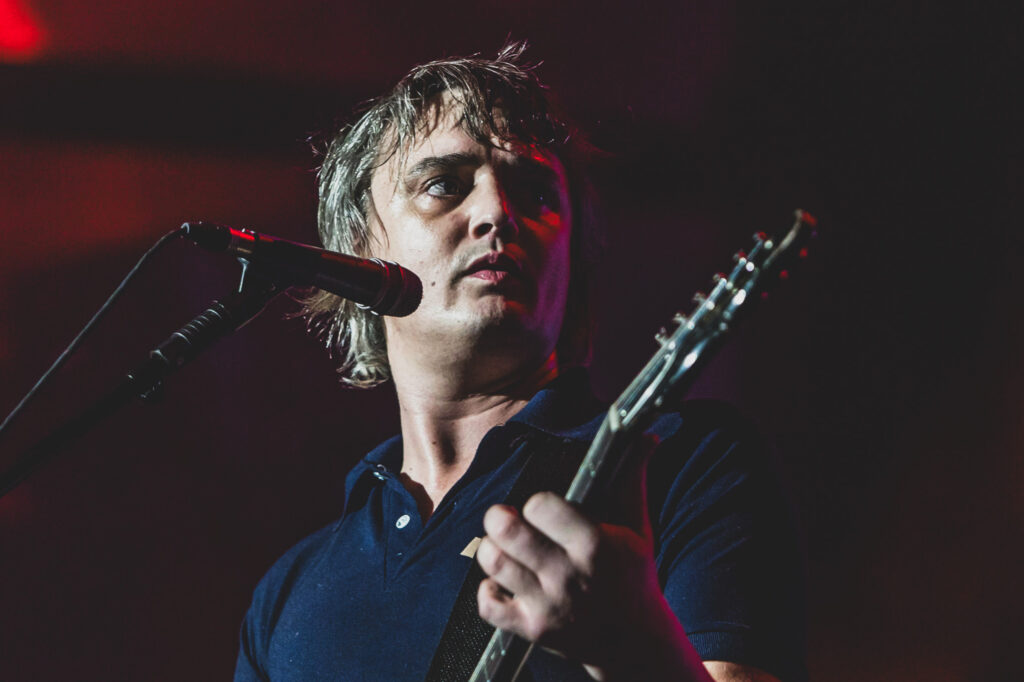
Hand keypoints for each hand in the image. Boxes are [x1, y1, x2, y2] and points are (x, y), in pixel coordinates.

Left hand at [475, 438, 712, 680]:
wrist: (635, 642)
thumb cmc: (632, 576)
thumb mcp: (637, 528)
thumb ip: (633, 478)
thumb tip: (647, 436)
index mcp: (595, 545)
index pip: (541, 506)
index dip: (536, 502)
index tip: (542, 508)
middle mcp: (569, 576)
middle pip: (508, 531)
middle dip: (499, 518)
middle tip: (505, 519)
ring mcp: (548, 605)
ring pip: (494, 563)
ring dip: (491, 549)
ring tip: (503, 546)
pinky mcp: (531, 630)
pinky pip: (488, 605)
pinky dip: (487, 590)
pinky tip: (503, 581)